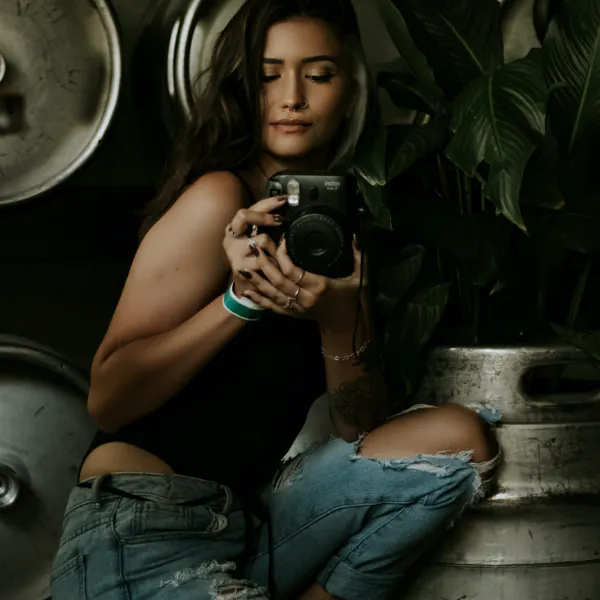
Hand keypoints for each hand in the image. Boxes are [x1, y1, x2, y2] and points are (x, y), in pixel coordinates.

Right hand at [223, 195, 286, 296]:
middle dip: (265, 216)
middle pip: (244, 216)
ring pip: (261, 239)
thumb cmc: (256, 263)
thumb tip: (286, 211)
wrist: (247, 289)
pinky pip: (265, 259)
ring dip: (275, 247)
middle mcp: (230, 239)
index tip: (284, 200)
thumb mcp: (259, 242)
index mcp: (235, 229)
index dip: (267, 203)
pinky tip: (277, 267)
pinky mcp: (240, 268)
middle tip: (281, 220)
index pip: (249, 209)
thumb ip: (266, 229)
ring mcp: (233, 253)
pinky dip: (275, 263)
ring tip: (279, 256)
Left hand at [241, 236, 366, 327]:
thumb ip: (359, 256)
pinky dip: (258, 299)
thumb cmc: (350, 298)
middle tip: (254, 246)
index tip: (279, 240)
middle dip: (264, 263)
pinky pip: (272, 306)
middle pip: (279, 280)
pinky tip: (246, 290)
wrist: (344, 324)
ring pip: (272, 293)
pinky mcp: (292, 313)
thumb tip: (356, 235)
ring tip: (244, 266)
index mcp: (319, 286)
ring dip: (257, 280)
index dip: (283, 255)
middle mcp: (305, 298)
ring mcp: (297, 307)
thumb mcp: (359, 277)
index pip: (294, 270)